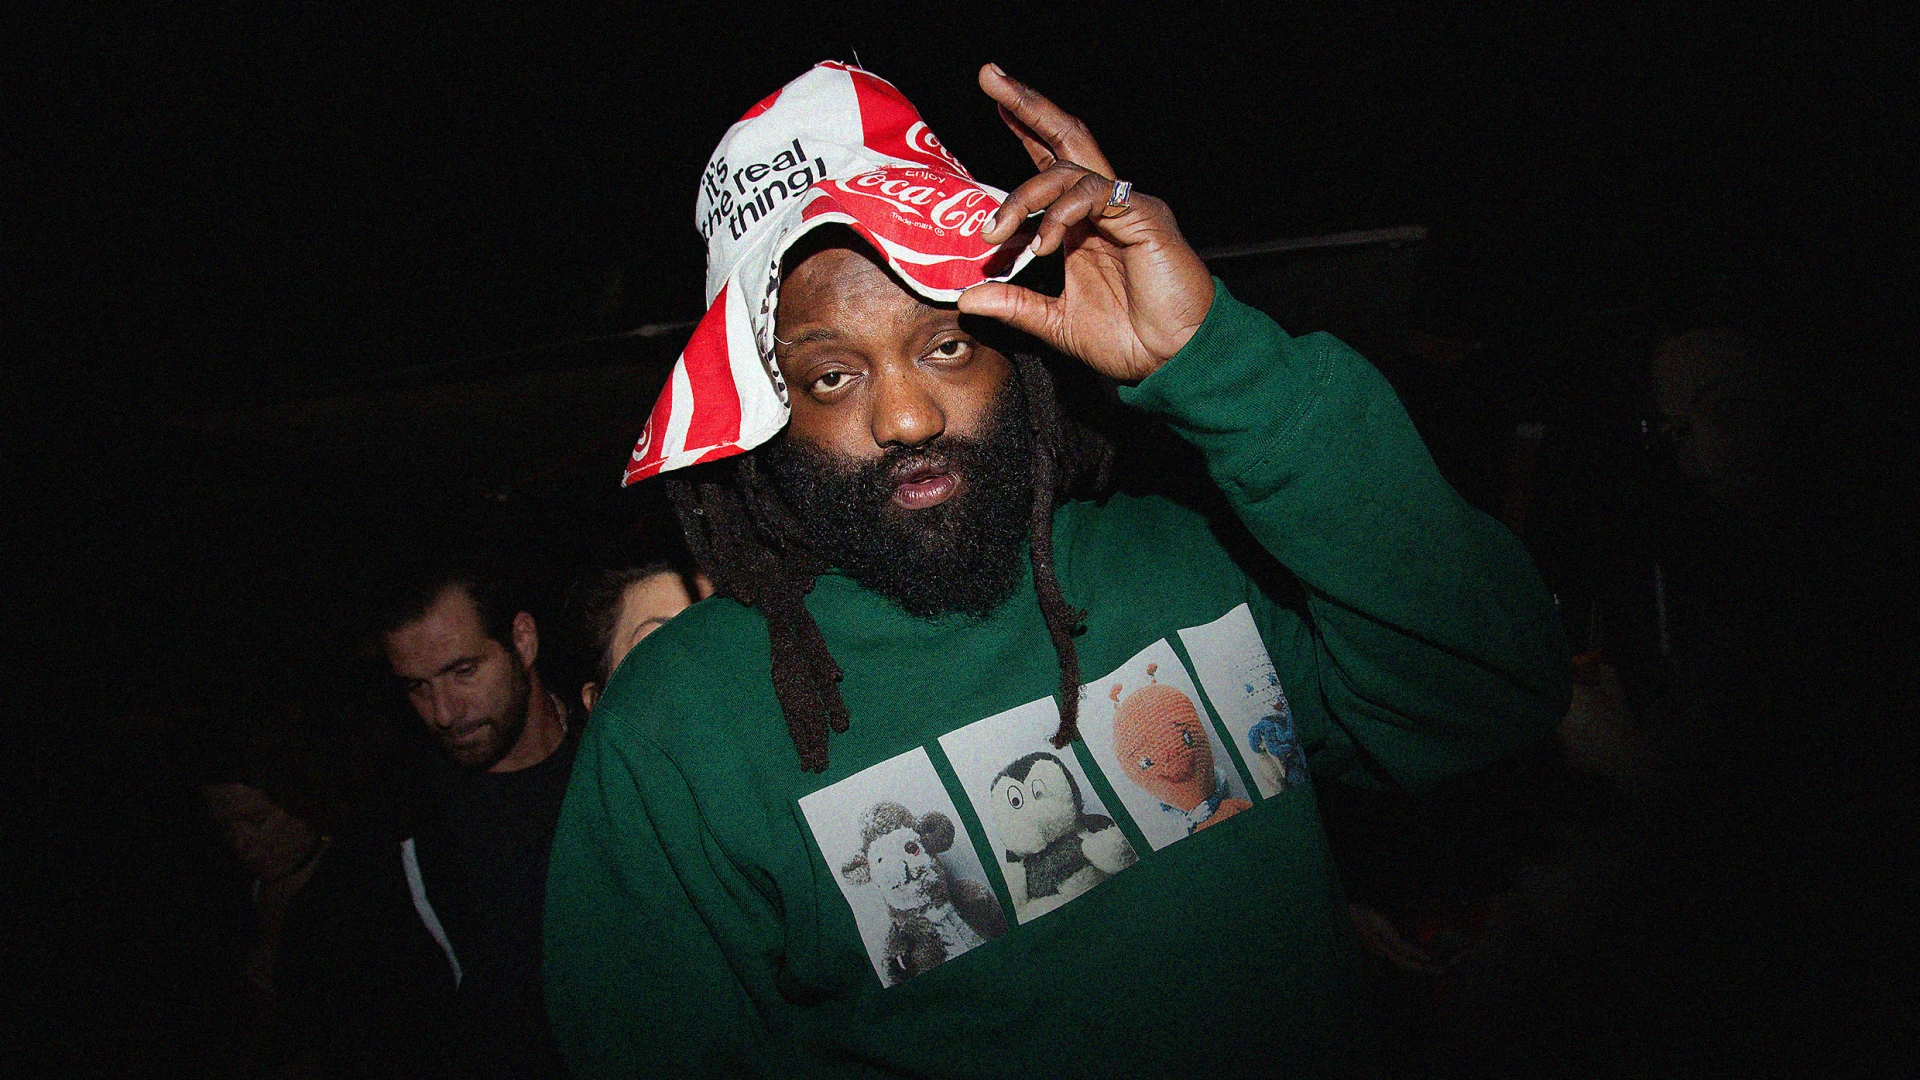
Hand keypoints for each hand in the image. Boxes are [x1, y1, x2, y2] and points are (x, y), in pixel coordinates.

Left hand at [959, 65, 1213, 381]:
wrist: (1175, 359)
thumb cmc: (1131, 340)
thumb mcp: (1057, 324)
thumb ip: (1015, 305)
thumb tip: (966, 300)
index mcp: (1084, 225)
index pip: (1050, 164)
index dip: (1023, 130)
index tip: (993, 102)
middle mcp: (1103, 207)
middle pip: (1064, 138)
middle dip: (1025, 104)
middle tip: (989, 75)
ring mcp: (1124, 207)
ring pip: (1069, 169)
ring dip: (1025, 194)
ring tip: (996, 230)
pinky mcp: (1143, 217)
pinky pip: (1094, 196)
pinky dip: (1060, 214)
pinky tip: (1043, 242)